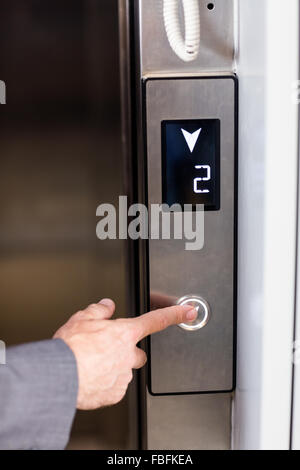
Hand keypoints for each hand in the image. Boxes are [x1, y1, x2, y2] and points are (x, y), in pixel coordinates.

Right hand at [53, 299, 196, 409]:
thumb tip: (107, 305)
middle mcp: (129, 354)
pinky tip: (92, 379)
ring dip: (114, 368)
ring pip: (125, 371)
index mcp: (125, 333)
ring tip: (92, 366)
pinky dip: (106, 384)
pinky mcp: (116, 393)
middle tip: (108, 351)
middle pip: (139, 353)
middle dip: (128, 352)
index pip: (155, 320)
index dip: (174, 315)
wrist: (61, 376)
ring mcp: (124, 376)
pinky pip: (115, 388)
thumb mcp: (82, 319)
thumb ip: (99, 310)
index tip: (188, 312)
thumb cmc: (71, 348)